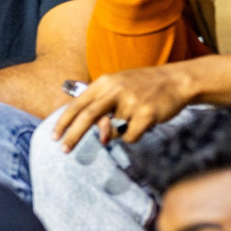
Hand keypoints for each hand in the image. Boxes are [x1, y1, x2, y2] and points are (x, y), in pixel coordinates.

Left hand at [52, 66, 196, 150]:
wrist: (176, 80)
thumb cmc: (143, 86)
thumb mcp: (118, 87)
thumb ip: (103, 106)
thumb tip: (98, 134)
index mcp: (104, 82)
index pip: (78, 104)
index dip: (64, 121)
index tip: (54, 135)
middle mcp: (115, 90)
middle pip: (87, 116)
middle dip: (73, 135)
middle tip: (63, 150)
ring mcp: (131, 102)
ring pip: (113, 131)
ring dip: (119, 132)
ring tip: (133, 118)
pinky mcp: (146, 114)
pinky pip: (130, 136)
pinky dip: (133, 136)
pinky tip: (144, 123)